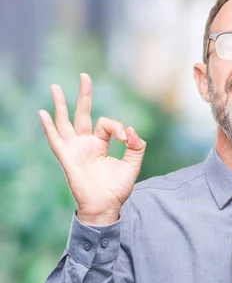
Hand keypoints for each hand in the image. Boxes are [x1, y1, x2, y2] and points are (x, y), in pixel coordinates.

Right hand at [39, 73, 145, 224]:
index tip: (128, 139)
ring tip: (55, 86)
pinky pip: (56, 140)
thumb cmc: (117, 188)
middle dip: (84, 95)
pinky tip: (43, 113)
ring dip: (60, 104)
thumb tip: (132, 129)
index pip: (107, 125)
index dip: (120, 128)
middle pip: (82, 114)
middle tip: (84, 76)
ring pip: (65, 122)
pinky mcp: (67, 158)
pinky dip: (49, 127)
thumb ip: (137, 146)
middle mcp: (85, 144)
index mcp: (99, 144)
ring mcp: (74, 150)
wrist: (106, 206)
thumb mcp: (132, 165)